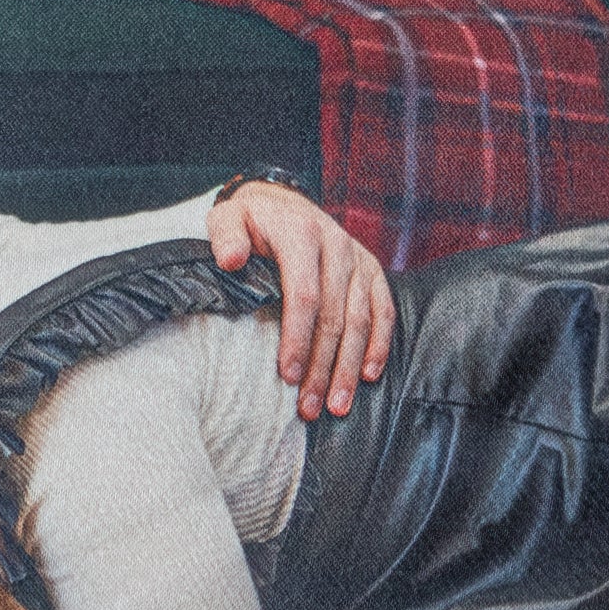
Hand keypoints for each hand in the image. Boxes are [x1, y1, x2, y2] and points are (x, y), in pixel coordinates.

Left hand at [209, 180, 395, 421]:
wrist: (282, 202)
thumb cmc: (250, 221)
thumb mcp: (227, 217)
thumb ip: (225, 236)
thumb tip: (231, 260)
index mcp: (301, 234)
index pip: (304, 295)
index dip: (298, 338)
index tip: (287, 376)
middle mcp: (337, 245)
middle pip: (335, 317)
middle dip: (322, 367)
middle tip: (308, 407)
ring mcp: (358, 259)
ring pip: (362, 321)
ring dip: (349, 368)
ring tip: (336, 405)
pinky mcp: (372, 271)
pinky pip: (383, 311)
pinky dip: (379, 345)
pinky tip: (369, 375)